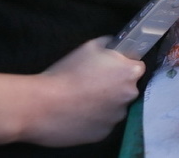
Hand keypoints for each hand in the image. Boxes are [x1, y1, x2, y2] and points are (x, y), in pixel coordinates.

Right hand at [0, 37, 144, 146]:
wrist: (41, 105)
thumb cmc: (66, 73)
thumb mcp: (90, 46)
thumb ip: (110, 45)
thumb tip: (116, 47)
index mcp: (130, 73)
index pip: (137, 67)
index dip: (122, 66)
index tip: (109, 68)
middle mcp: (130, 96)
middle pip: (128, 88)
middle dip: (114, 86)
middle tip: (92, 83)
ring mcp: (117, 117)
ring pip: (116, 107)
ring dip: (105, 104)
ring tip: (81, 99)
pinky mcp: (103, 133)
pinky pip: (103, 123)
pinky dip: (94, 119)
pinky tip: (78, 113)